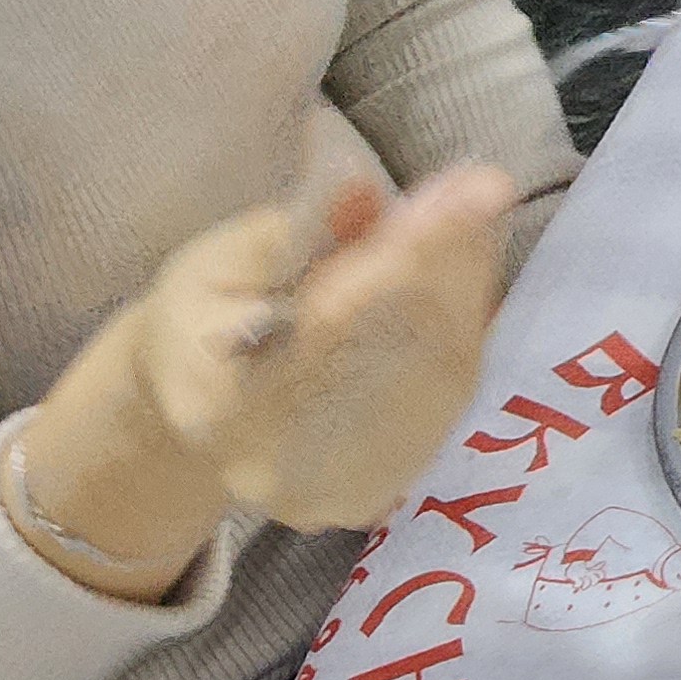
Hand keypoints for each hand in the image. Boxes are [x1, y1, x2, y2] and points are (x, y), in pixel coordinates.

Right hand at [130, 164, 523, 528]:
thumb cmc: (198, 326)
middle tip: (482, 188)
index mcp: (219, 404)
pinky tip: (466, 271)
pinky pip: (449, 394)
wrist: (201, 417)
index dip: (411, 255)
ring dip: (469, 286)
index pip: (335, 323)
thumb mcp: (215, 264)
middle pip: (401, 350)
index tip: (473, 189)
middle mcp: (284, 467)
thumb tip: (364, 190)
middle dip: (451, 262)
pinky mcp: (384, 491)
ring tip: (474, 212)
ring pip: (439, 373)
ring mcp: (339, 491)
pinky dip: (467, 324)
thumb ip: (288, 234)